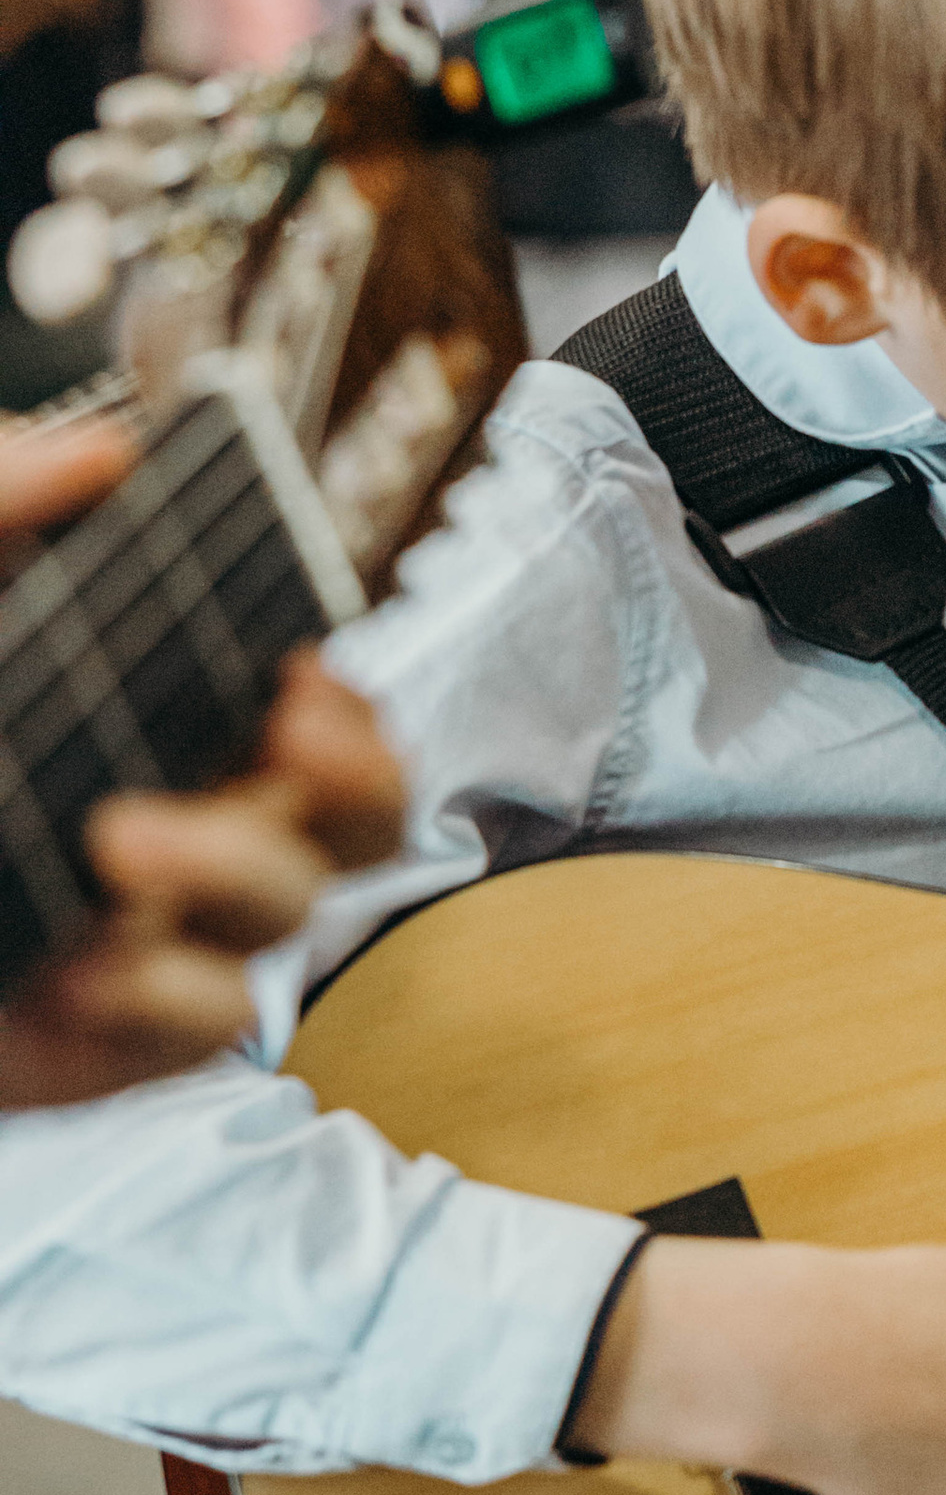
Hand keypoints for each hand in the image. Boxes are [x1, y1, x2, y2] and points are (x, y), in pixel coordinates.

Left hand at [0, 426, 406, 1109]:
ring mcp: (156, 936)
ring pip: (285, 915)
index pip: (321, 711)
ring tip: (117, 835)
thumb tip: (105, 455)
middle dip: (353, 778)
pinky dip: (158, 996)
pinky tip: (77, 969)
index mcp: (168, 719)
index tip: (298, 670)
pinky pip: (200, 1027)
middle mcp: (189, 822)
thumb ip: (1, 498)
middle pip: (361, 819)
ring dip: (232, 868)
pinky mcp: (106, 1039)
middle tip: (281, 736)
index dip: (347, 696)